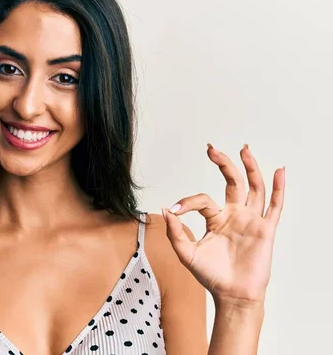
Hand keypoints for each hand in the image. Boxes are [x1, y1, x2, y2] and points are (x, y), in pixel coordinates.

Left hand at [162, 144, 285, 305]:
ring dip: (250, 168)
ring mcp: (250, 221)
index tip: (174, 210)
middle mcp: (234, 215)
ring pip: (253, 188)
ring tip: (243, 149)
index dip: (187, 202)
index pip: (202, 199)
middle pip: (232, 182)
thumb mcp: (186, 253)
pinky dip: (278, 188)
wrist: (231, 295)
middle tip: (211, 149)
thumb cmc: (211, 276)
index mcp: (216, 219)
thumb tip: (165, 209)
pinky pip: (274, 206)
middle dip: (223, 164)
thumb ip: (175, 232)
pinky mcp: (265, 230)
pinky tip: (279, 171)